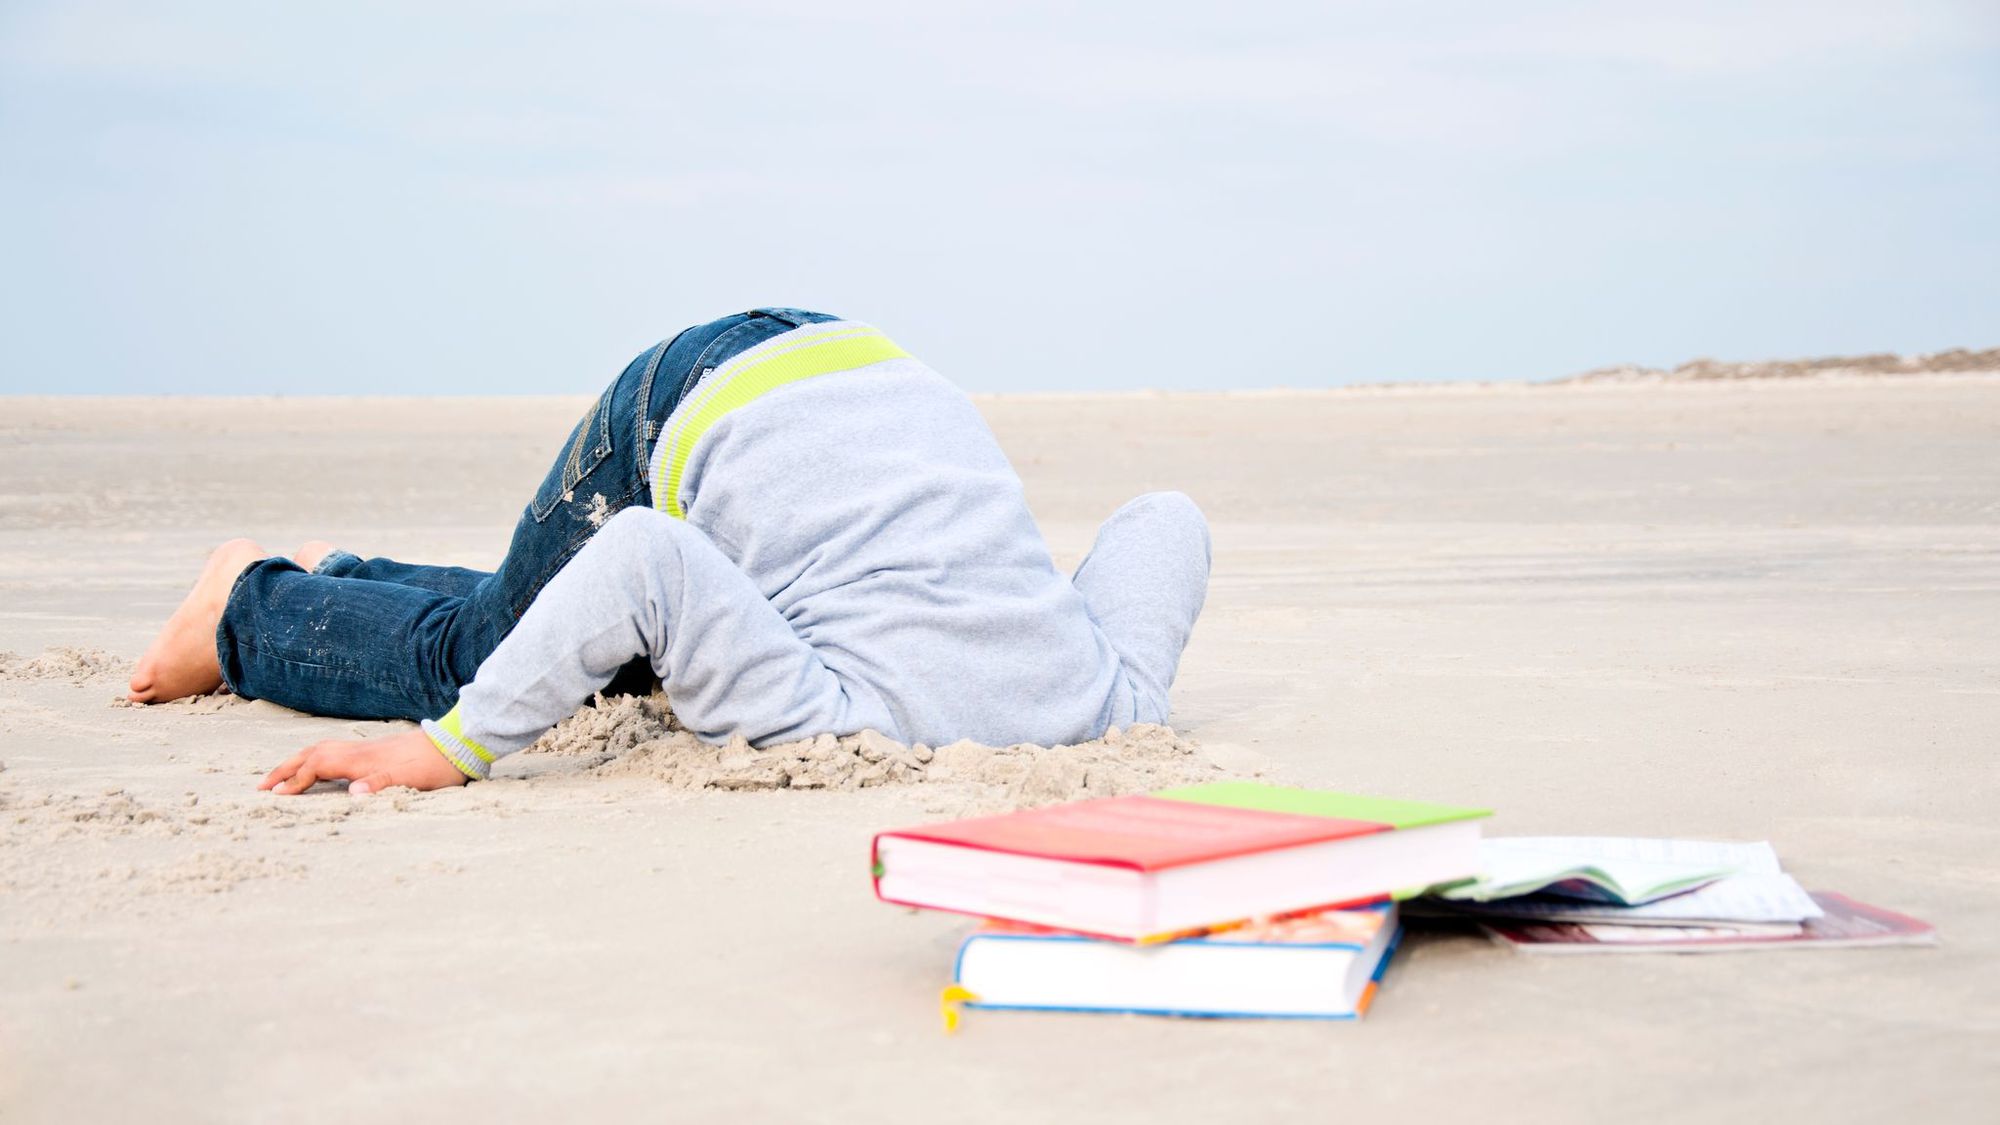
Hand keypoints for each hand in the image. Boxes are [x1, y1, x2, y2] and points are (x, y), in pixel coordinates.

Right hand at [260, 727, 470, 794]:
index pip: (316, 768)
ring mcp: (366, 749)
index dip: (294, 782)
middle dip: (285, 770)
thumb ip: (380, 785)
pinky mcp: (375, 750)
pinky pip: (334, 752)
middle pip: (311, 756)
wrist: (456, 744)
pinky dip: (316, 760)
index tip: (273, 797)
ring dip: (297, 763)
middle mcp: (358, 751)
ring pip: (321, 751)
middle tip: (261, 786)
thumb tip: (353, 794)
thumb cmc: (433, 766)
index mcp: (360, 760)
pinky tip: (319, 769)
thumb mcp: (409, 781)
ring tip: (281, 777)